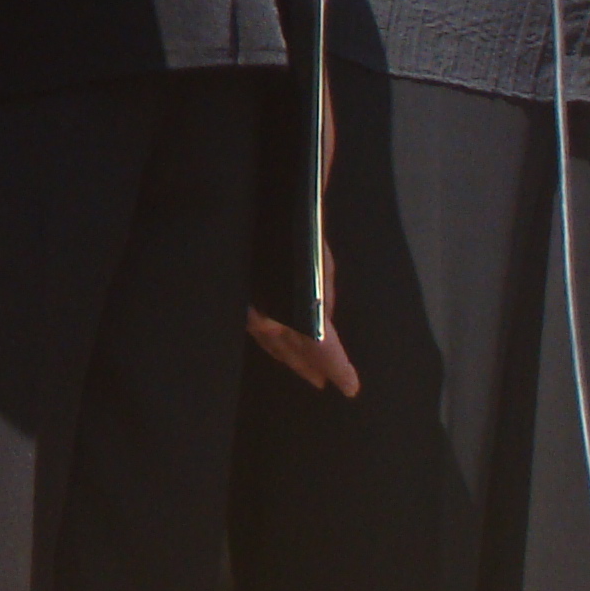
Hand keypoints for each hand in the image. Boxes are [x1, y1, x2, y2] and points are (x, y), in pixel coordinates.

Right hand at [247, 232, 360, 395]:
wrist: (267, 204)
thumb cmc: (300, 231)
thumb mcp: (322, 267)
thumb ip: (324, 301)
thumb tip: (325, 325)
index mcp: (291, 310)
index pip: (319, 349)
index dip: (336, 369)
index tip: (350, 386)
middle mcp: (265, 315)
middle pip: (289, 351)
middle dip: (306, 367)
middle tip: (321, 382)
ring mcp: (248, 307)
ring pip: (268, 341)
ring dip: (286, 355)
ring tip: (301, 366)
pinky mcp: (239, 298)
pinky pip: (255, 325)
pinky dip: (269, 337)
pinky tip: (276, 340)